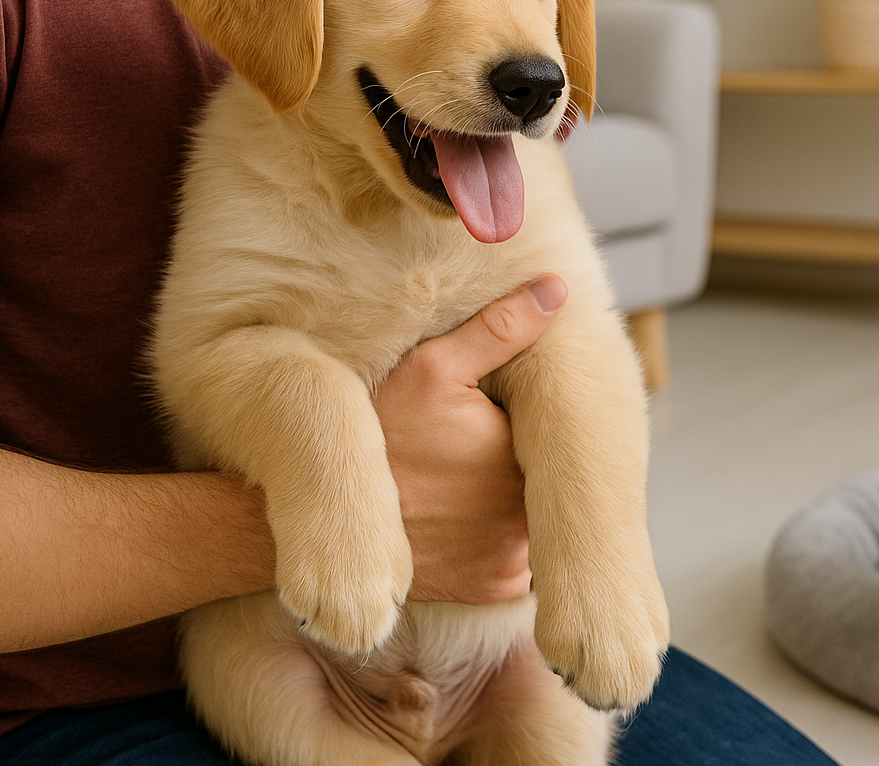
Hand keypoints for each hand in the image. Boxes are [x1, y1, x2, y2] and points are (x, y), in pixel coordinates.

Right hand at [373, 275, 565, 604]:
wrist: (318, 525)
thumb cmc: (369, 436)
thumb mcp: (429, 369)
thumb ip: (501, 329)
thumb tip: (555, 288)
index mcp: (524, 458)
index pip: (560, 432)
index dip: (537, 414)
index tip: (508, 403)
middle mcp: (528, 517)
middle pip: (554, 473)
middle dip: (532, 454)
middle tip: (487, 436)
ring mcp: (514, 559)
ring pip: (541, 515)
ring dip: (522, 496)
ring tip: (474, 474)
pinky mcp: (495, 589)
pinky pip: (521, 557)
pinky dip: (503, 535)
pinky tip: (468, 511)